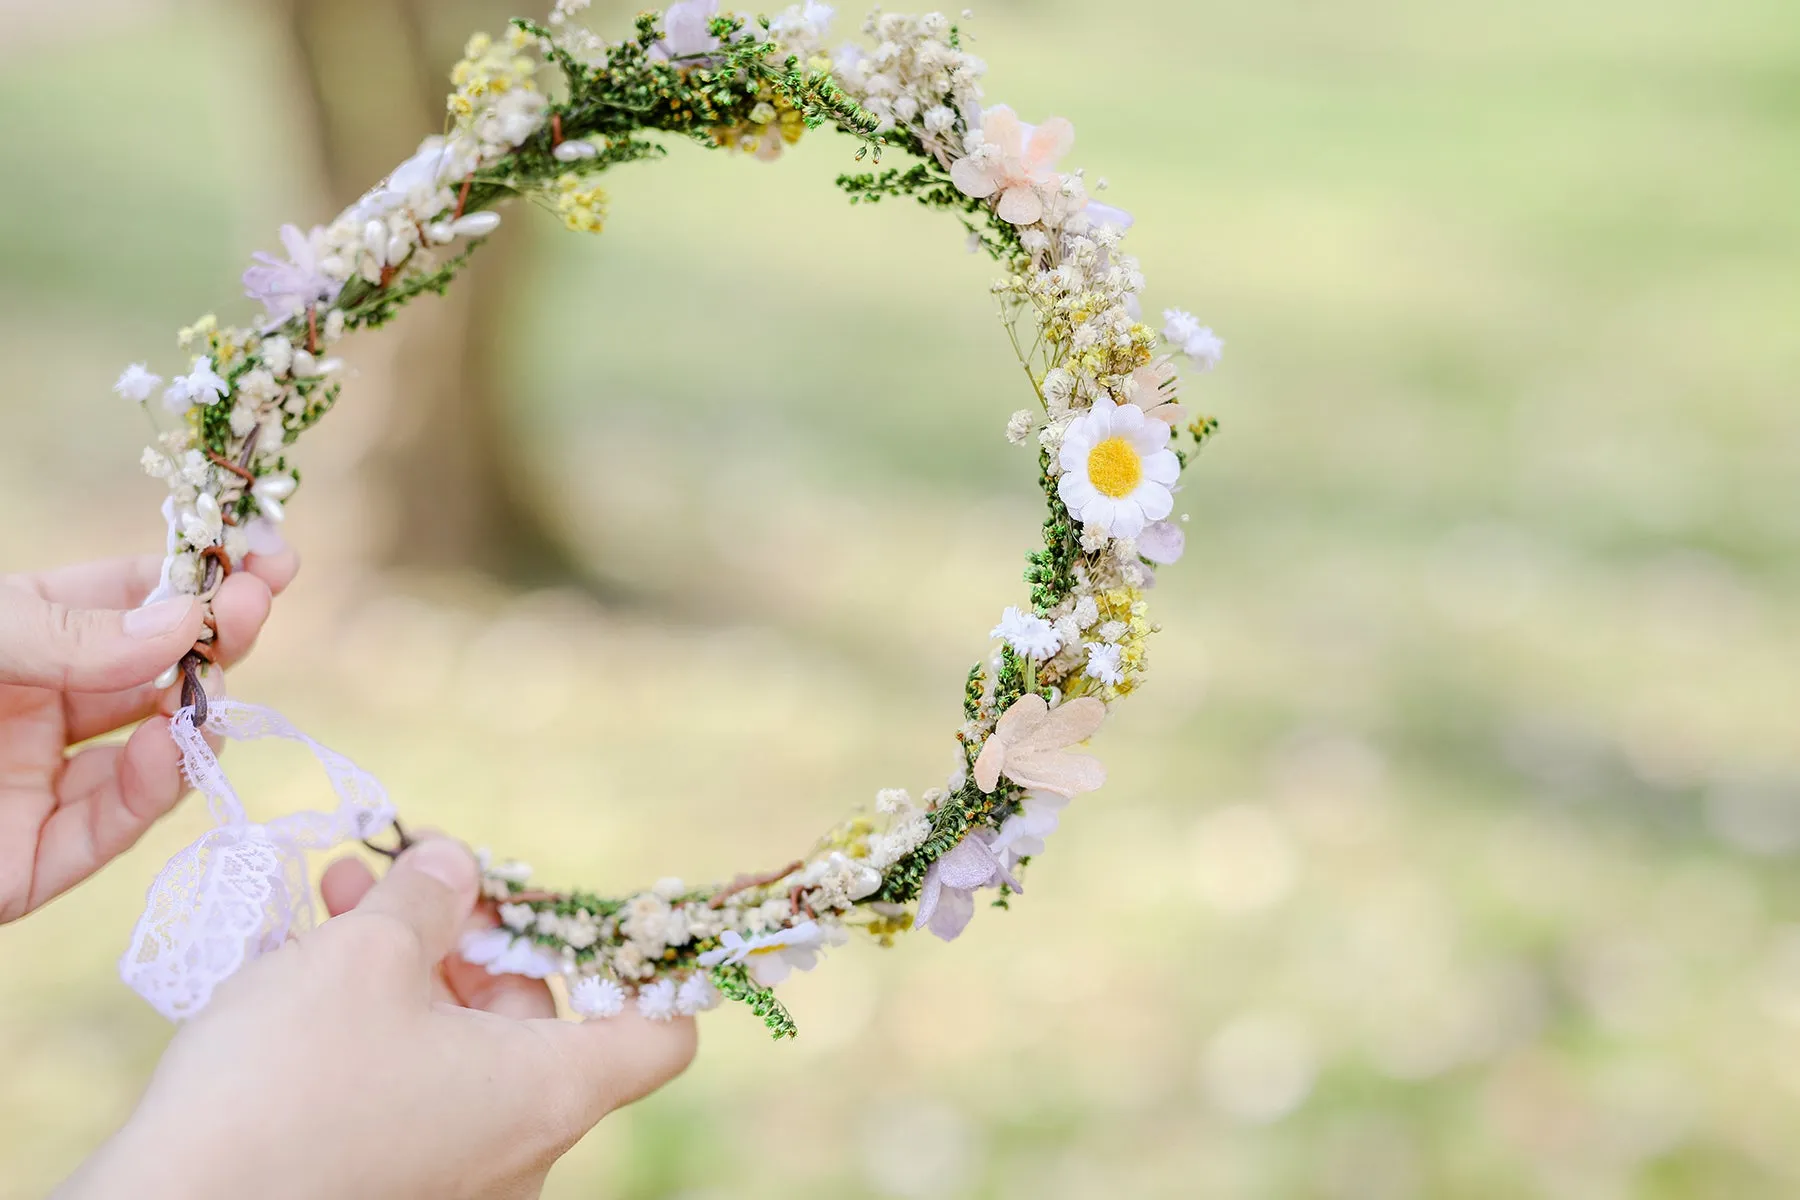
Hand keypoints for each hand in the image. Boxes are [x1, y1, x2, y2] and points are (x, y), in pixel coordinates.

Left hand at [0, 548, 298, 922]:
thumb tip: (184, 621)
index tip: (271, 559)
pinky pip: (116, 825)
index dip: (201, 578)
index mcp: (24, 639)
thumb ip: (69, 632)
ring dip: (198, 714)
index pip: (132, 597)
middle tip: (257, 604)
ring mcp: (45, 784)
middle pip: (161, 670)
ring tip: (208, 685)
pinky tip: (170, 746)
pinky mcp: (39, 861)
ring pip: (159, 750)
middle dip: (217, 637)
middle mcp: (42, 707)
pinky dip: (156, 786)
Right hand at [60, 839, 696, 1199]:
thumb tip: (456, 865)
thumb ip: (429, 896)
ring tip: (338, 901)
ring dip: (408, 967)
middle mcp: (521, 1150)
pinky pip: (410, 1095)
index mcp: (548, 1092)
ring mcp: (456, 1183)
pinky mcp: (388, 1192)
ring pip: (460, 1051)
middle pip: (538, 1023)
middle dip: (468, 937)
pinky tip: (307, 971)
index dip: (642, 969)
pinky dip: (378, 1029)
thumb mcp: (365, 954)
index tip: (586, 916)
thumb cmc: (286, 1084)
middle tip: (404, 882)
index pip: (660, 1035)